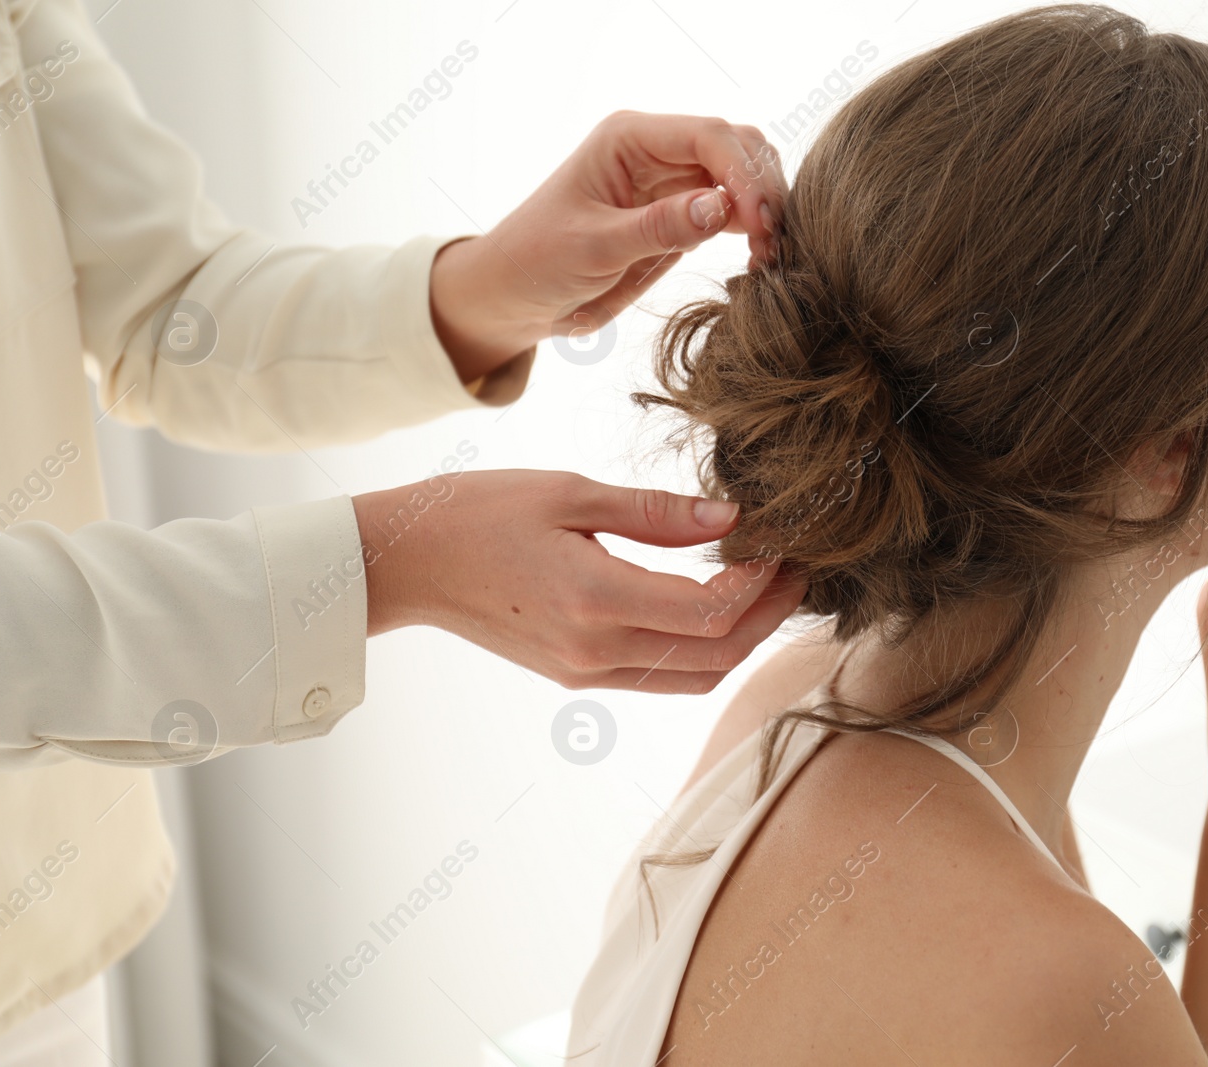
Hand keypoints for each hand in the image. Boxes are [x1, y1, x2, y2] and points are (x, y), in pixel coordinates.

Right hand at [354, 469, 806, 693]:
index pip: (711, 612)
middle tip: (797, 569)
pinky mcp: (579, 676)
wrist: (409, 562)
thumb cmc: (481, 511)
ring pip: (696, 677)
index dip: (762, 584)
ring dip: (743, 640)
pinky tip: (717, 606)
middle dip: (769, 616)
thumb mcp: (572, 492)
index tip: (783, 543)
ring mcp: (587, 672)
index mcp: (595, 600)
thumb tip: (732, 515)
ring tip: (769, 588)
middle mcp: (596, 651)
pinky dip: (704, 650)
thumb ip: (658, 512)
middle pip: (717, 655)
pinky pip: (663, 677)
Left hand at [429, 110, 787, 380]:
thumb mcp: (593, 248)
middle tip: (775, 243)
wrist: (516, 296)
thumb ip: (658, 227)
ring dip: (766, 209)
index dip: (744, 174)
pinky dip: (755, 229)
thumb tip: (722, 207)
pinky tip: (760, 259)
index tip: (761, 222)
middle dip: (763, 188)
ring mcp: (674, 181)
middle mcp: (658, 150)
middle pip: (736, 147)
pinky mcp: (684, 215)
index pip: (708, 136)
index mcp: (630, 138)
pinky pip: (734, 209)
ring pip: (743, 176)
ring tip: (772, 255)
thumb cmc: (538, 262)